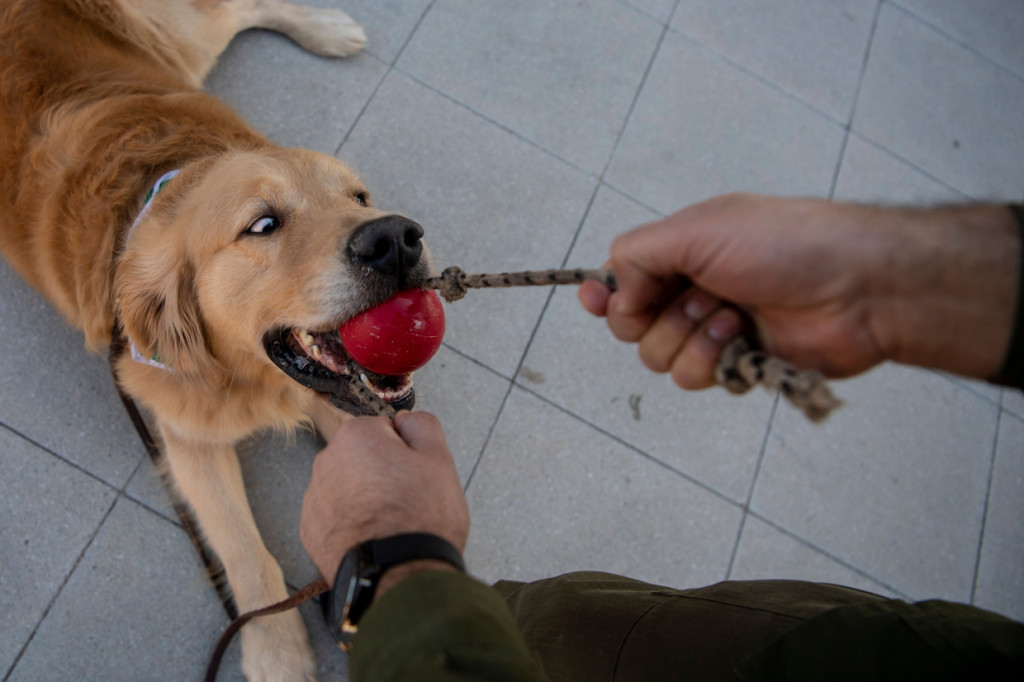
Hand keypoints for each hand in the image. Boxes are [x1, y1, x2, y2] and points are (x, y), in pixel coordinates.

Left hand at [299, 411, 468, 586]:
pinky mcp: (310, 532)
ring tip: (392, 524)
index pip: (385, 430)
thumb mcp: (439, 459)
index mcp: (356, 436)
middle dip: (382, 473)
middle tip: (408, 499)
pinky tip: (374, 538)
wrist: (399, 577)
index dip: (406, 452)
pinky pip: (336, 516)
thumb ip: (422, 425)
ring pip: (348, 487)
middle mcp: (326, 462)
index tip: (416, 474)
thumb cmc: (420, 519)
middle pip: (363, 458)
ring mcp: (314, 499)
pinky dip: (352, 524)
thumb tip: (405, 421)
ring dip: (366, 498)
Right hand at [580, 193, 1017, 386]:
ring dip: (688, 339)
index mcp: (682, 251)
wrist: (858, 287)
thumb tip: (610, 290)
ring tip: (731, 317)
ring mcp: (714, 329)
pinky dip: (713, 361)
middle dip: (656, 318)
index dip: (605, 294)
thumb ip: (638, 254)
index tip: (595, 301)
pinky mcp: (738, 364)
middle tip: (696, 299)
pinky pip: (696, 379)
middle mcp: (692, 290)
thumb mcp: (698, 229)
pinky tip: (744, 340)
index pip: (622, 279)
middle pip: (632, 326)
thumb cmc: (784, 245)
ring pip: (660, 358)